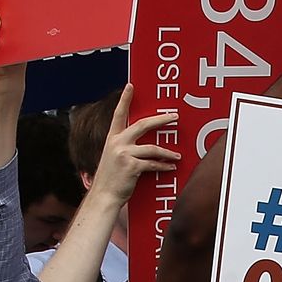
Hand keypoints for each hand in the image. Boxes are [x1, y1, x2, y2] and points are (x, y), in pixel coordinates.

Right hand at [89, 85, 178, 202]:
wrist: (104, 195)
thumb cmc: (112, 177)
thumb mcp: (114, 157)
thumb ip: (126, 147)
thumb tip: (146, 143)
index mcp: (112, 138)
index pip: (118, 114)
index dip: (125, 100)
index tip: (131, 86)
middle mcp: (117, 143)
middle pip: (142, 124)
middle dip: (161, 119)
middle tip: (174, 116)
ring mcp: (123, 154)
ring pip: (152, 148)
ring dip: (168, 152)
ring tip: (177, 155)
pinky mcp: (131, 166)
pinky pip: (153, 164)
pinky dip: (164, 166)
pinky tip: (171, 167)